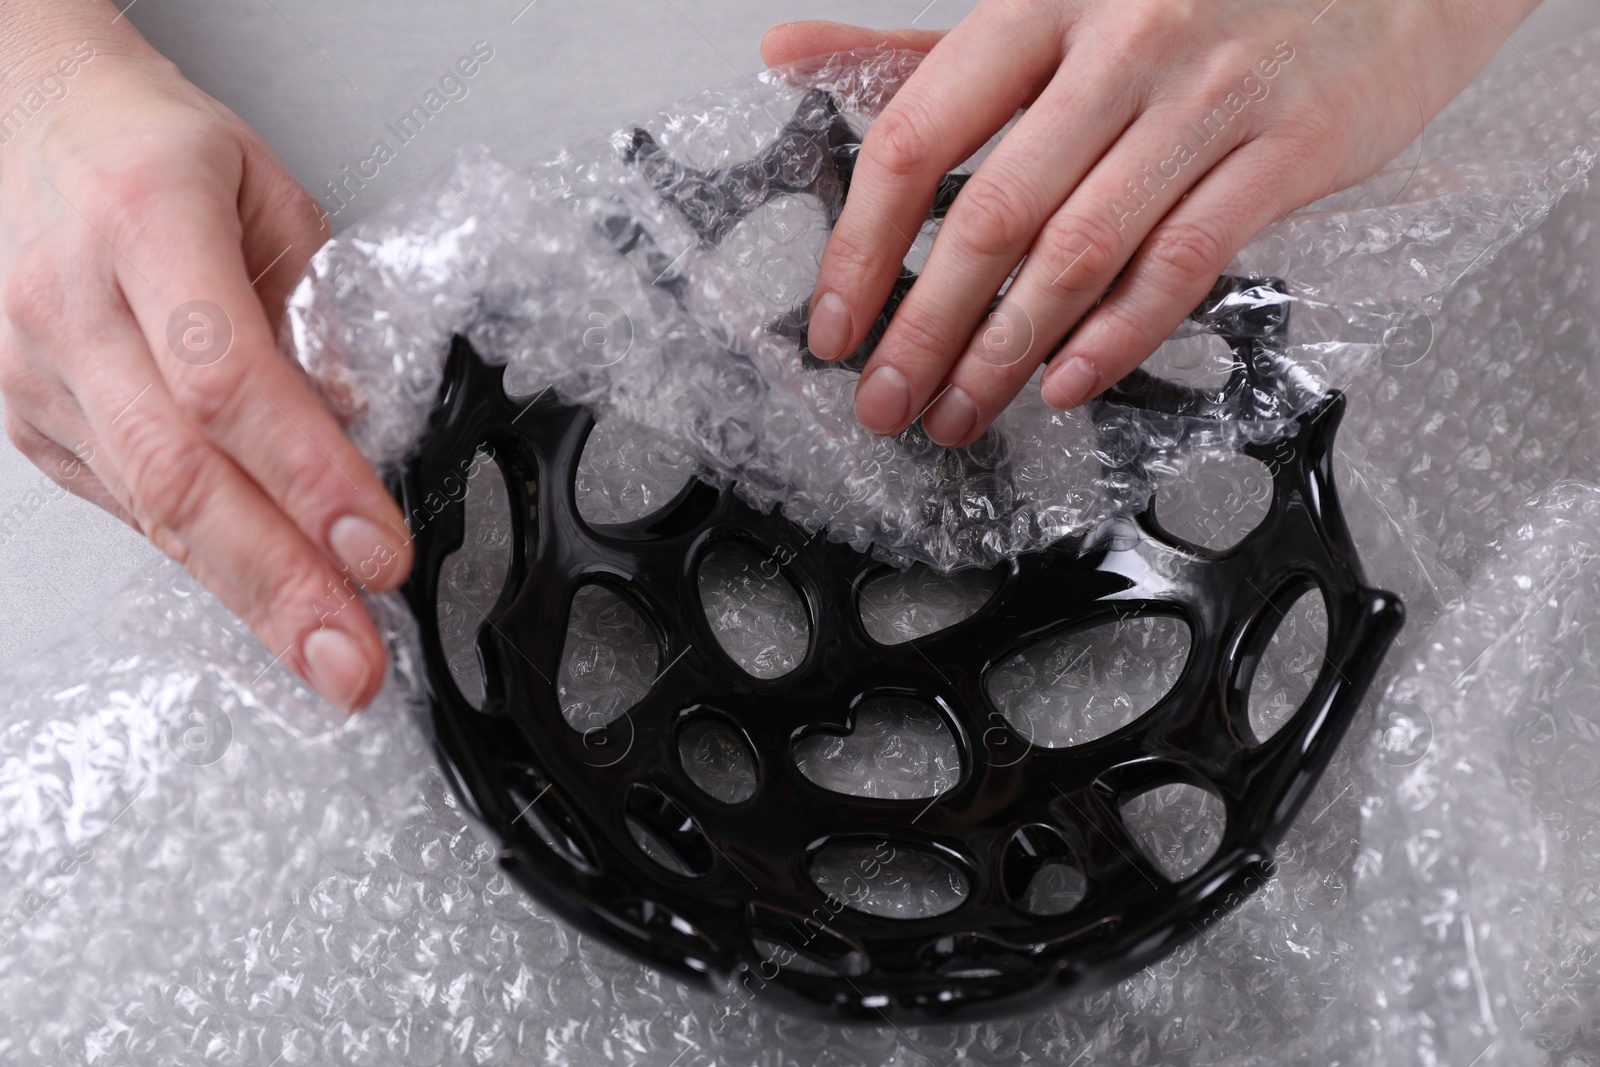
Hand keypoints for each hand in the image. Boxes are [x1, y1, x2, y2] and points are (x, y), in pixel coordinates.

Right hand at [0, 4, 410, 710]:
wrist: (25, 121)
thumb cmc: (153, 150)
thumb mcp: (268, 195)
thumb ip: (322, 307)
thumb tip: (362, 422)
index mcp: (147, 222)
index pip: (229, 380)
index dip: (310, 478)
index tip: (378, 550)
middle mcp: (74, 306)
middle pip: (179, 473)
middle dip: (279, 585)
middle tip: (352, 661)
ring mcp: (38, 372)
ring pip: (152, 509)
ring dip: (252, 594)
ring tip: (328, 654)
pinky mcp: (33, 422)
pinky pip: (133, 508)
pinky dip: (208, 559)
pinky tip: (265, 596)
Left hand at [764, 0, 1541, 445]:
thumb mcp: (1053, 0)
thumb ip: (922, 47)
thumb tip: (791, 53)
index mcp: (1043, 1)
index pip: (917, 133)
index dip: (862, 245)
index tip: (834, 325)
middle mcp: (1120, 41)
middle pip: (992, 214)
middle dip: (923, 330)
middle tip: (886, 401)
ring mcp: (1206, 97)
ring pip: (1079, 252)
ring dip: (1004, 354)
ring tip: (959, 413)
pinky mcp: (1285, 150)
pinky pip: (1180, 263)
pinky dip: (1115, 338)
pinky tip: (1064, 383)